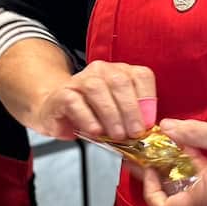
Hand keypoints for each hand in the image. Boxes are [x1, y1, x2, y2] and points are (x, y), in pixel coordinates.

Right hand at [31, 59, 154, 140]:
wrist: (58, 110)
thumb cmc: (92, 114)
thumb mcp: (118, 116)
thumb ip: (133, 119)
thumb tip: (147, 131)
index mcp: (121, 72)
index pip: (140, 76)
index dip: (148, 99)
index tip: (149, 122)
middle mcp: (102, 71)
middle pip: (120, 82)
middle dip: (130, 110)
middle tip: (134, 133)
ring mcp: (81, 80)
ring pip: (98, 89)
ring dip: (111, 114)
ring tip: (117, 135)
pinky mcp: (63, 93)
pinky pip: (76, 102)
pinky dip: (88, 118)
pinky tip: (95, 131)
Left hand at [141, 119, 206, 205]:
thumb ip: (191, 132)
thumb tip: (164, 127)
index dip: (149, 191)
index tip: (150, 167)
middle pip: (177, 199)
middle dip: (166, 173)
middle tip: (162, 148)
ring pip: (194, 193)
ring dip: (185, 170)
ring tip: (187, 143)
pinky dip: (201, 173)